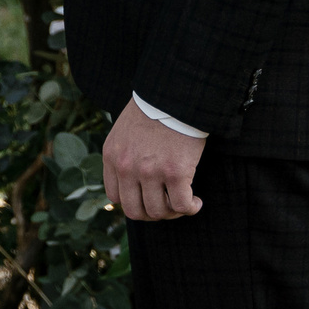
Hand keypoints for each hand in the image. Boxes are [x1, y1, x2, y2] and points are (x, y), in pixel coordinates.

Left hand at [101, 98, 204, 221]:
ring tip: (184, 202)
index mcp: (112, 156)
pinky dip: (191, 208)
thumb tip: (132, 184)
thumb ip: (123, 156)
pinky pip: (182, 205)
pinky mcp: (175, 173)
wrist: (174, 95)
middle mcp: (127, 167)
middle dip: (152, 213)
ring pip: (159, 212)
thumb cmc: (154, 112)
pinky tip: (196, 201)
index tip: (148, 198)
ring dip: (173, 212)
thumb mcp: (124, 133)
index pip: (115, 197)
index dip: (133, 202)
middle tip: (167, 205)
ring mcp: (150, 172)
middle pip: (135, 211)